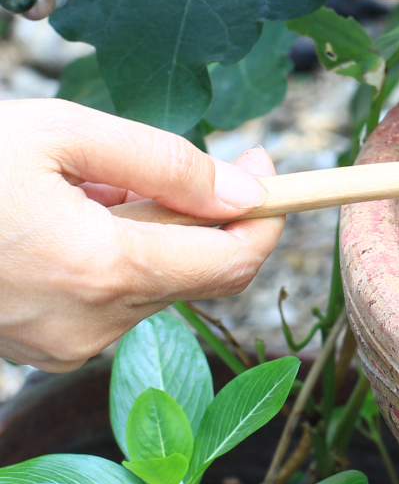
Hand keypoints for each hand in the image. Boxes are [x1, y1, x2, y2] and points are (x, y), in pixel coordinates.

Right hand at [0, 100, 282, 370]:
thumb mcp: (63, 134)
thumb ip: (166, 164)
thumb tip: (247, 191)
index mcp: (103, 269)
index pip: (234, 258)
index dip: (269, 212)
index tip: (272, 164)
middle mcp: (91, 323)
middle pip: (201, 272)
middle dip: (209, 213)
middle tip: (181, 157)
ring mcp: (63, 345)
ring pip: (157, 282)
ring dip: (154, 229)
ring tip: (91, 183)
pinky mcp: (41, 348)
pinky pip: (113, 297)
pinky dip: (117, 253)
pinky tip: (68, 216)